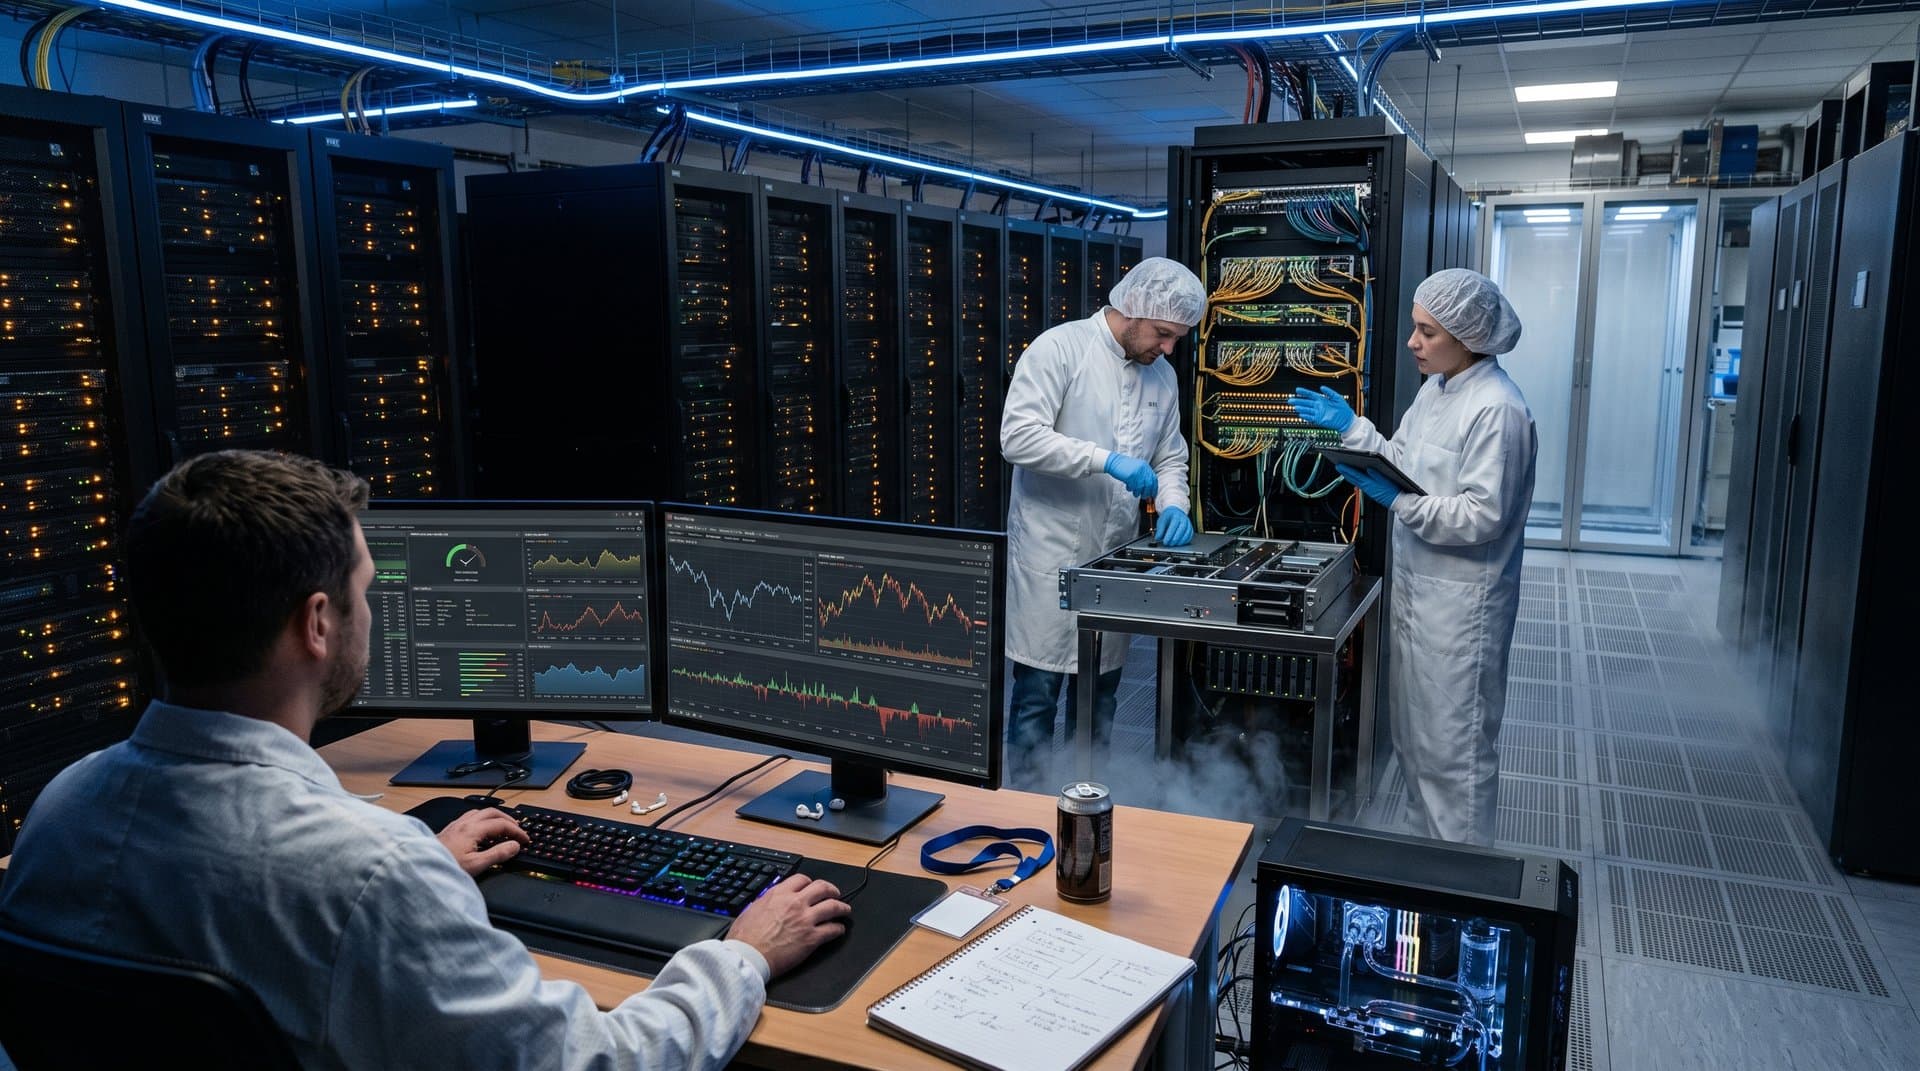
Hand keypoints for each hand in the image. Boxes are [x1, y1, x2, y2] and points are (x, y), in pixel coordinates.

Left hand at [436, 807, 528, 876]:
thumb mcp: (476, 865)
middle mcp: (464, 823)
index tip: (525, 839)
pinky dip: (482, 820)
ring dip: (494, 818)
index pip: (501, 824)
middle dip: (508, 819)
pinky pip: (470, 818)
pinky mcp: (449, 830)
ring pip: (480, 812)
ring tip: (502, 828)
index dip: (516, 831)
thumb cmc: (446, 867)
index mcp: (472, 829)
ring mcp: (455, 825)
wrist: (420, 869)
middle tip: (517, 830)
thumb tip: (515, 846)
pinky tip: (481, 830)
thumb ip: (497, 854)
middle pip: (492, 812)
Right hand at [728, 873, 851, 976]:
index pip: (802, 879)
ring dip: (842, 907)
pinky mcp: (811, 938)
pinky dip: (839, 929)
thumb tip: (770, 902)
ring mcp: (805, 920)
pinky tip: (839, 930)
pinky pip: (833, 930)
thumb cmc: (745, 937)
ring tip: (845, 910)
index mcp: (779, 894)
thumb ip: (766, 902)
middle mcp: (795, 903)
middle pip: (822, 888)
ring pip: (833, 906)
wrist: (748, 956)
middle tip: (835, 894)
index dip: (810, 883)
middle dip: (832, 890)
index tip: (813, 887)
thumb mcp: (752, 909)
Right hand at [1103, 453, 1158, 498]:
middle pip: (1149, 484)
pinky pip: (1133, 486)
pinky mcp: (1130, 475)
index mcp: (1145, 466)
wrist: (1113, 462)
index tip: (1153, 495)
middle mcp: (1143, 468)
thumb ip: (1143, 476)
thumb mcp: (1137, 469)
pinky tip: (1128, 488)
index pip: (1154, 479)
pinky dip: (1131, 489)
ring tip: (1135, 493)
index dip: (1154, 489)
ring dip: (1138, 492)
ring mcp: (1137, 472)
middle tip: (1144, 496)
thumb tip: (1148, 489)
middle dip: (1147, 492)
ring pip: (1141, 486)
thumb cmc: (1124, 467)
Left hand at [1154, 506, 1193, 546]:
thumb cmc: (1168, 517)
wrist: (1175, 513)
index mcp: (1176, 516)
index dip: (1169, 535)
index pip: (1174, 526)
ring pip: (1187, 534)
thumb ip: (1160, 529)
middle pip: (1181, 530)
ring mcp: (1188, 524)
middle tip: (1169, 544)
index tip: (1165, 541)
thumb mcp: (1161, 520)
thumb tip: (1158, 538)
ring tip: (1173, 544)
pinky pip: (1190, 536)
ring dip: (1180, 541)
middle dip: (1175, 539)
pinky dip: (1185, 541)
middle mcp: (1184, 519)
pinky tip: (1179, 543)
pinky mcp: (1190, 529)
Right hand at [1291, 386, 1355, 432]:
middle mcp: (1318, 406)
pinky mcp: (1319, 420)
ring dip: (1301, 408)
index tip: (1297, 390)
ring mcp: (1318, 413)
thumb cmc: (1343, 409)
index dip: (1304, 392)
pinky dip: (1306, 416)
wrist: (1346, 420)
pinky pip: (1311, 417)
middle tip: (1291, 399)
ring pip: (1307, 410)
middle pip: (1306, 402)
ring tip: (1295, 406)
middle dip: (1298, 400)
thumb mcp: (1337, 397)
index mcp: (1322, 399)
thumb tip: (1322, 387)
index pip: (1310, 395)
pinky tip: (1301, 414)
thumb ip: (1329, 392)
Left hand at [1335, 464, 1401, 508]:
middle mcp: (1368, 488)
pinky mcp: (1372, 493)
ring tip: (1345, 471)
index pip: (1356, 475)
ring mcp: (1370, 491)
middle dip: (1345, 473)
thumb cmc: (1395, 491)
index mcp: (1370, 484)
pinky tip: (1356, 478)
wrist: (1399, 502)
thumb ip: (1377, 474)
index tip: (1339, 465)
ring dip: (1350, 476)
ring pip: (1357, 483)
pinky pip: (1361, 485)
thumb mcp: (1387, 480)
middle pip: (1354, 479)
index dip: (1347, 470)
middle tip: (1338, 466)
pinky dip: (1356, 480)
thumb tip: (1369, 469)